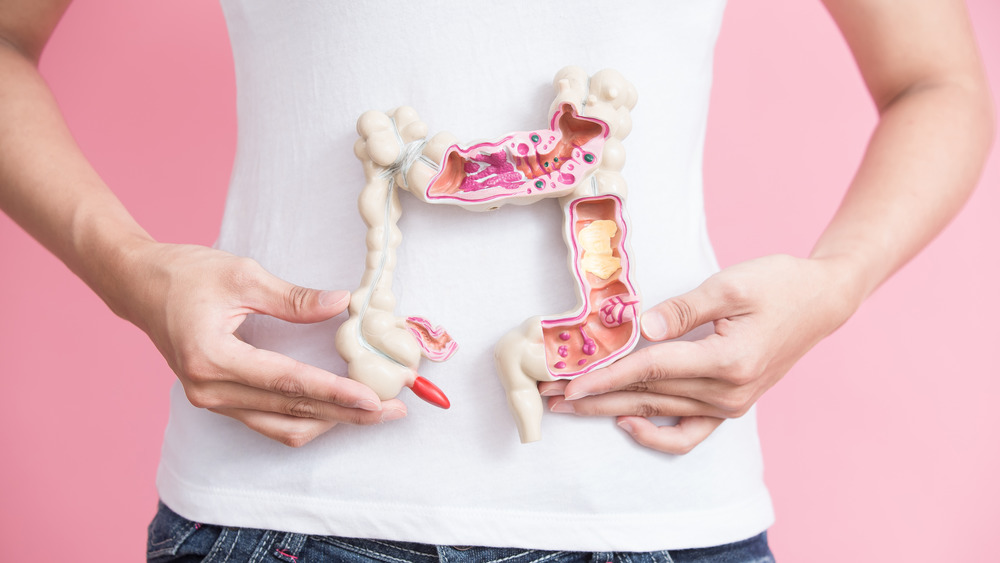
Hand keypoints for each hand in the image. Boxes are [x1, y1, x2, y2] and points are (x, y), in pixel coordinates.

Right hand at [117, 242, 405, 446]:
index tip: (372, 398)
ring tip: (374, 412)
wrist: (138, 285)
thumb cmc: (185, 274)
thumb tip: (343, 304)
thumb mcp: (243, 275)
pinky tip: (337, 409)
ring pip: (281, 426)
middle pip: (290, 412)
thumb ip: (294, 298)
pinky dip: (305, 418)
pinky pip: (267, 421)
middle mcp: (210, 389)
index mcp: (212, 357)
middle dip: (346, 414)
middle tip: (392, 409)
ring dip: (330, 421)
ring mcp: (211, 400)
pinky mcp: (218, 400)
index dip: (334, 392)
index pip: (287, 383)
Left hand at [539, 254, 857, 453]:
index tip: (569, 384)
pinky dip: (657, 434)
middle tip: (550, 398)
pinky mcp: (732, 405)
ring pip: (659, 412)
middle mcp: (729, 393)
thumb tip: (640, 329)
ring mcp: (731, 405)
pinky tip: (628, 422)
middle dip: (594, 399)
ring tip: (572, 408)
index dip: (607, 377)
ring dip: (611, 410)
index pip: (652, 370)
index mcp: (728, 361)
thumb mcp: (732, 285)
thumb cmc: (779, 284)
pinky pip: (690, 433)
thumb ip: (683, 309)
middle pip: (647, 397)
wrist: (822, 301)